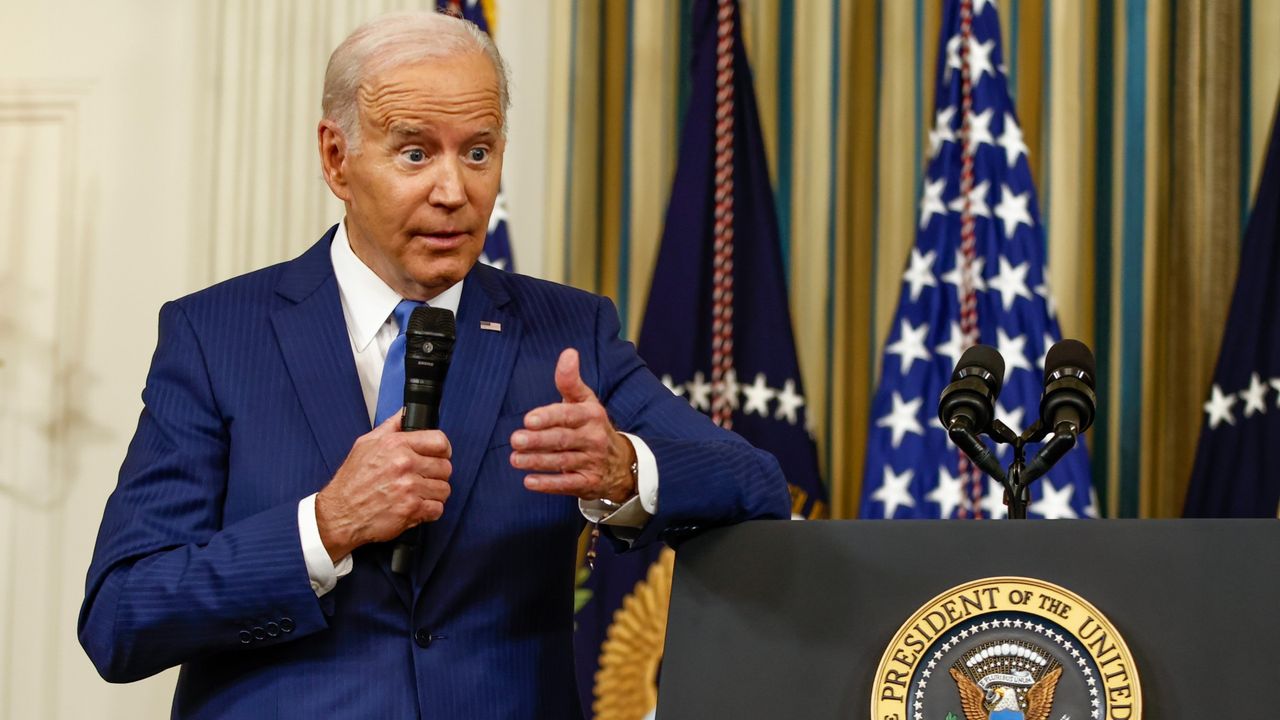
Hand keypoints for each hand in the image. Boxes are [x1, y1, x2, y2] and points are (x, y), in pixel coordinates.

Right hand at [315, 412, 451, 561]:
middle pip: (445, 467)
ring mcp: (409, 487)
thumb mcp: (366, 444)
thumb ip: (391, 426)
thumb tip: (406, 412)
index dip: (443, 450)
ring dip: (434, 494)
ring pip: (444, 489)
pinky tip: (417, 508)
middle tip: (424, 479)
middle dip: (437, 475)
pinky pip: (438, 509)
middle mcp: (404, 464)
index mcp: (396, 444)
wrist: (339, 513)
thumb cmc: (351, 481)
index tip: (439, 456)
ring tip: (419, 494)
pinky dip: (430, 511)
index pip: (439, 441)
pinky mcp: (411, 509)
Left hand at [511, 348, 637, 503]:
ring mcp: (591, 462)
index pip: (568, 415)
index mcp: (591, 415)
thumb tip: (568, 352)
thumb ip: (571, 380)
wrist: (621, 463)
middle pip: (562, 439)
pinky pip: (567, 485)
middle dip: (538, 440)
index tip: (528, 419)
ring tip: (515, 459)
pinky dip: (548, 484)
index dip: (549, 417)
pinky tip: (529, 482)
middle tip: (515, 439)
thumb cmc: (592, 426)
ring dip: (537, 461)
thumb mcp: (586, 401)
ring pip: (561, 462)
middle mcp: (593, 438)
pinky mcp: (587, 483)